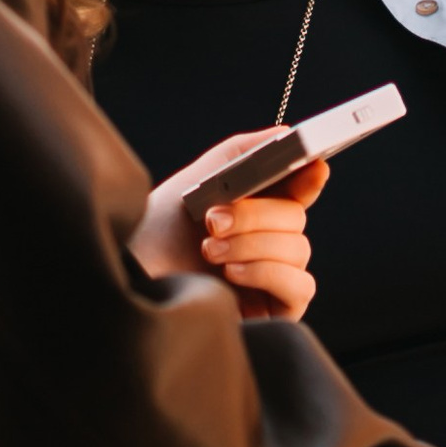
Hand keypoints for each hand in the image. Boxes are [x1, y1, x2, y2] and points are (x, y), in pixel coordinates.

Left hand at [130, 132, 328, 322]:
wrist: (133, 282)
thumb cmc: (159, 234)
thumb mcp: (198, 181)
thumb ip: (242, 154)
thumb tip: (286, 134)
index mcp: (255, 211)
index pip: (299, 190)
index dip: (309, 176)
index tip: (312, 164)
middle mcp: (269, 243)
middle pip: (296, 218)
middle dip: (255, 215)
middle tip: (213, 220)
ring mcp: (276, 279)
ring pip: (298, 250)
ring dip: (252, 245)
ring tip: (209, 250)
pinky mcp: (278, 312)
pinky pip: (299, 285)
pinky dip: (267, 272)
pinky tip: (231, 274)